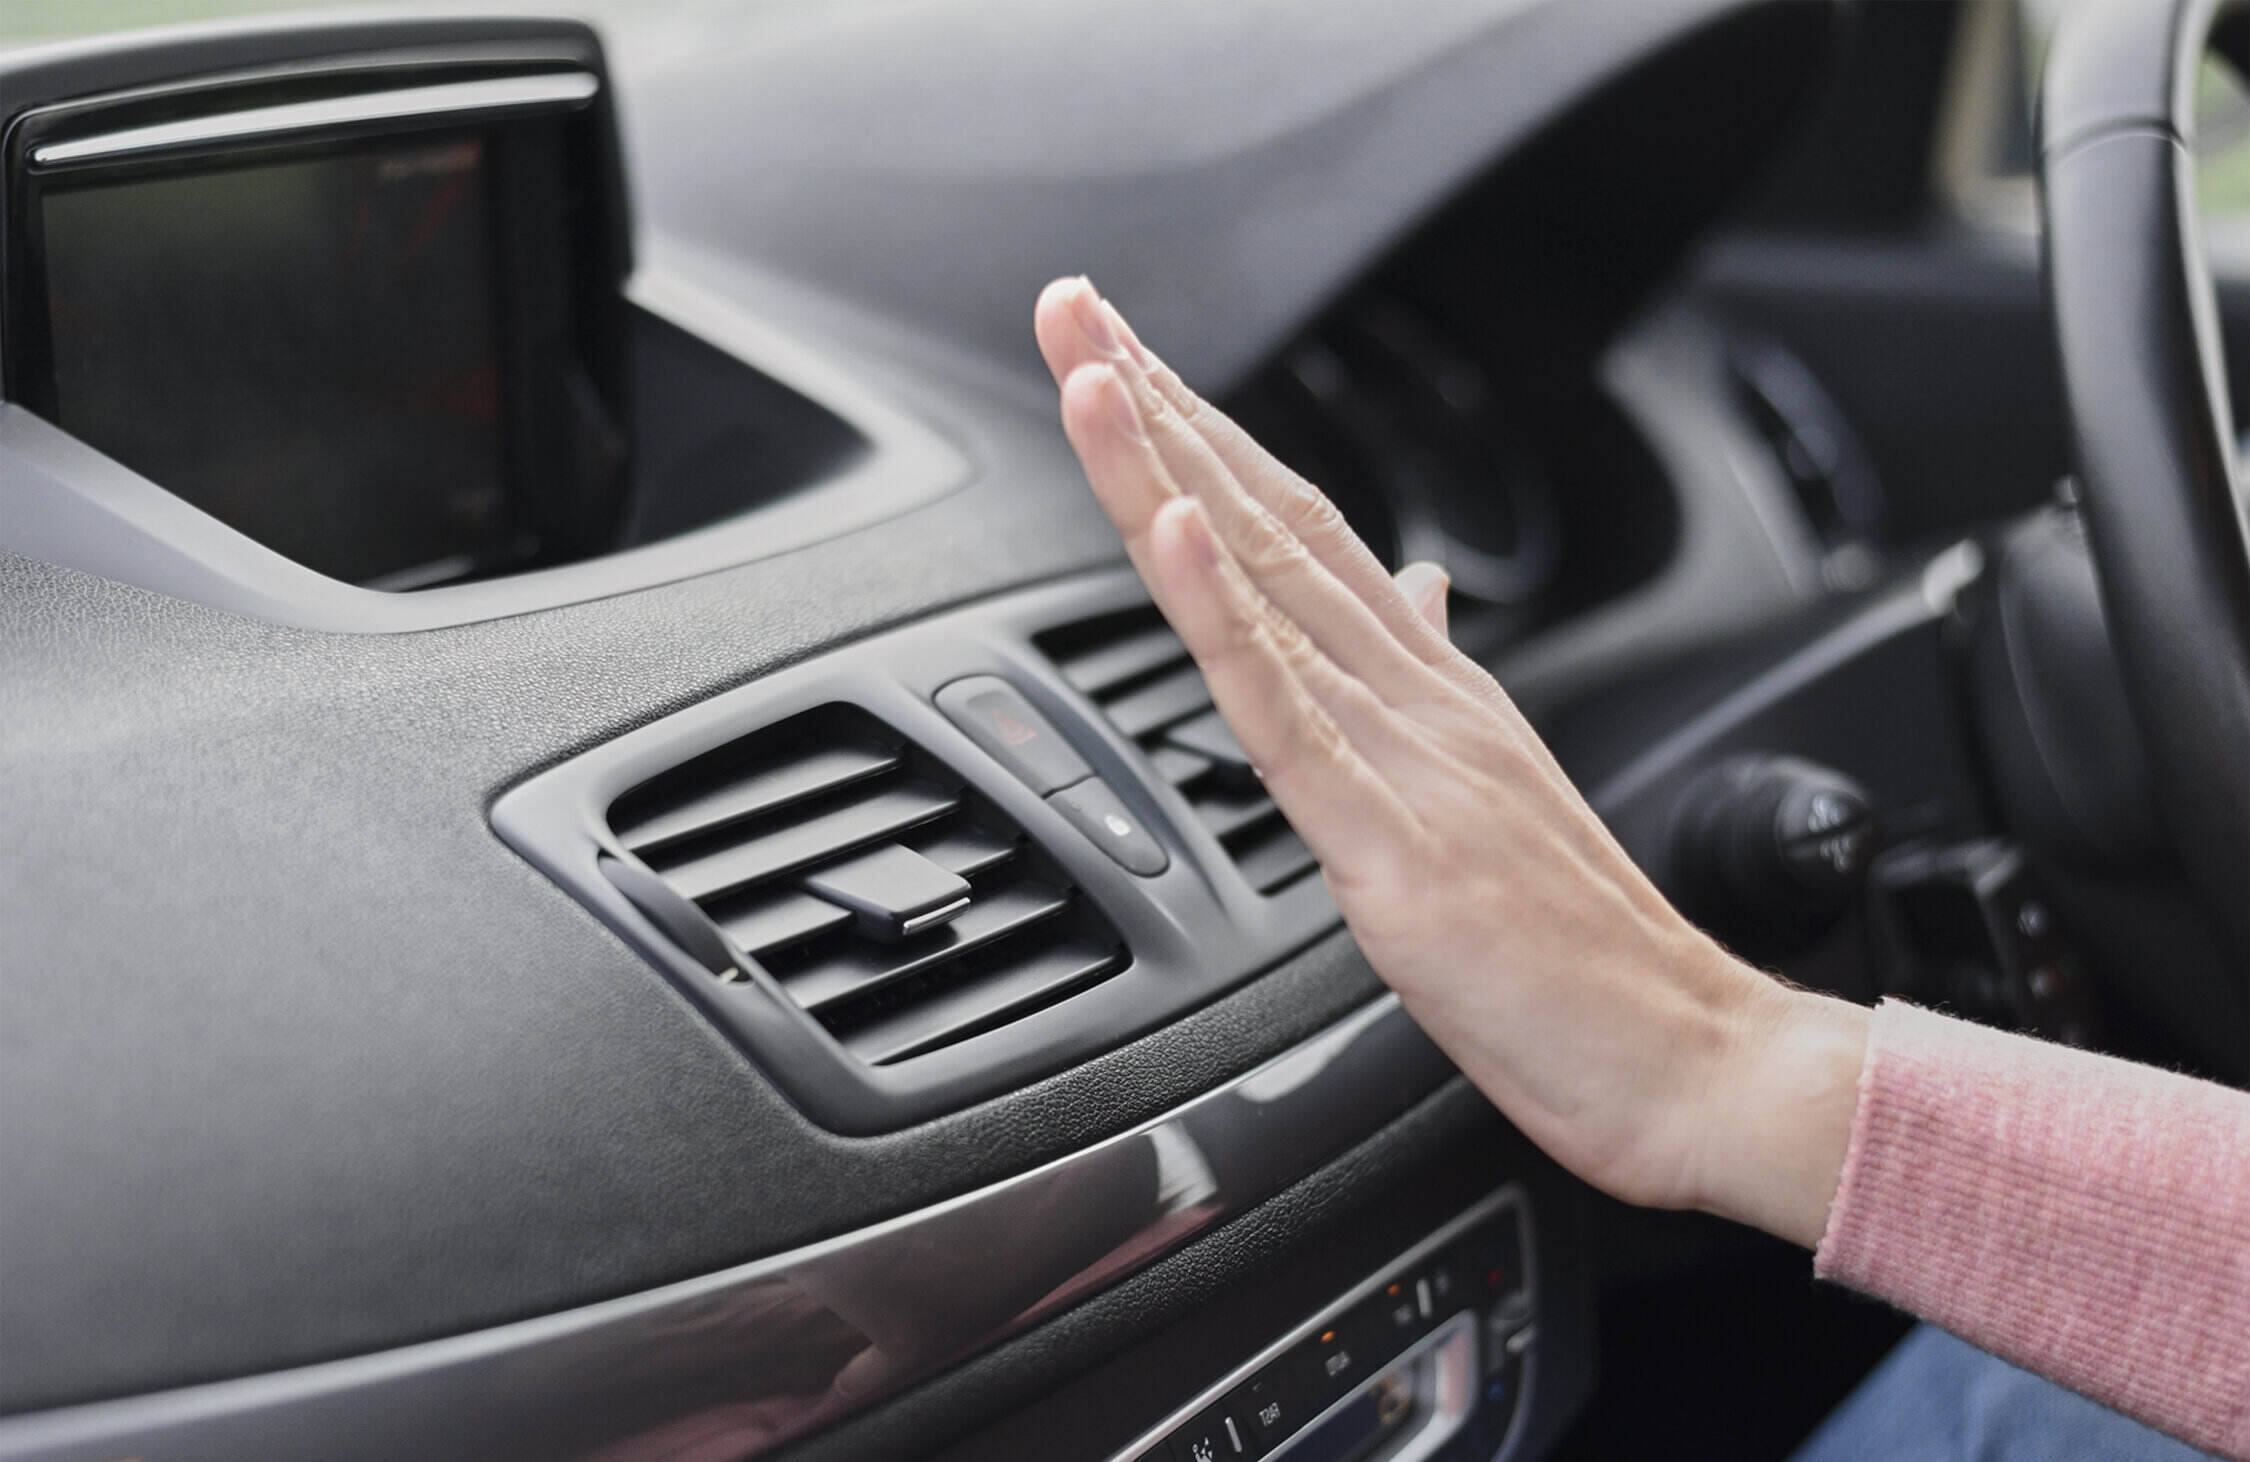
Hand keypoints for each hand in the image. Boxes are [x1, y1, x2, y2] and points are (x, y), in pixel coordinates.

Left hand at [1034, 278, 1868, 1248]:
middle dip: (1159, 407)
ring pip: (1260, 586)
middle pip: (1265, 520)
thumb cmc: (1583, 950)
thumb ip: (1436, 681)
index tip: (1126, 358)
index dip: (1207, 436)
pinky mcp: (1390, 838)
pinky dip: (1223, 613)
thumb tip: (1412, 591)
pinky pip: (1288, 710)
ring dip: (1166, 468)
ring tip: (1094, 367)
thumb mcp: (1488, 793)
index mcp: (1428, 687)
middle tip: (1076, 306)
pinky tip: (1176, 529)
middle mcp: (1412, 692)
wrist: (1693, 1056)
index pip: (1298, 527)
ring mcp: (1401, 754)